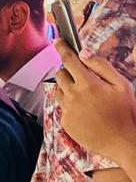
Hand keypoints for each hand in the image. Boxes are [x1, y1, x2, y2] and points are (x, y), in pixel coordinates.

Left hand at [55, 41, 135, 162]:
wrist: (120, 141)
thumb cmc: (124, 111)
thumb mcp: (121, 85)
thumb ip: (102, 66)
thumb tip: (84, 53)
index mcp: (87, 83)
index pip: (69, 60)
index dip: (62, 48)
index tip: (57, 40)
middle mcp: (73, 95)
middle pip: (61, 75)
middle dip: (68, 71)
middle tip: (82, 76)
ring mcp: (67, 109)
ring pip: (59, 91)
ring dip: (68, 88)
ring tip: (86, 95)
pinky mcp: (64, 122)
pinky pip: (63, 107)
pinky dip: (70, 104)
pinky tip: (86, 110)